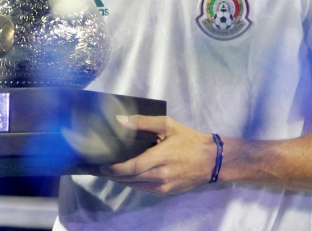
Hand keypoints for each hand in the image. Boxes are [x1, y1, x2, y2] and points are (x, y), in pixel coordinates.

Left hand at [98, 115, 215, 194]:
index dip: (115, 169)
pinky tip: (127, 178)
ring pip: (136, 186)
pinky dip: (134, 184)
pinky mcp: (167, 192)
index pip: (132, 167)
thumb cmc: (188, 140)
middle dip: (114, 175)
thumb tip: (121, 120)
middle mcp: (161, 175)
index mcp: (160, 157)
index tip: (102, 165)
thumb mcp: (167, 125)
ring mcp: (164, 186)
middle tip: (101, 169)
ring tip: (110, 173)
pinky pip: (145, 190)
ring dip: (122, 181)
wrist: (210, 159)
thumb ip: (143, 122)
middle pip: (131, 179)